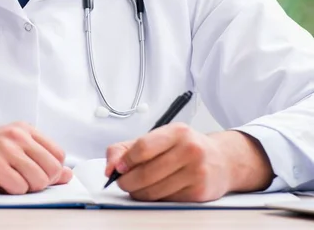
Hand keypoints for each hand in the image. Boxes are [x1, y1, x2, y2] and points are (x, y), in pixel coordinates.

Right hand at [0, 121, 72, 193]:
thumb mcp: (9, 152)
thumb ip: (38, 160)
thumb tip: (67, 174)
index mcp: (23, 129)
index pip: (58, 155)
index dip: (51, 172)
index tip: (35, 177)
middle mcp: (16, 134)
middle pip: (52, 169)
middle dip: (39, 184)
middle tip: (17, 183)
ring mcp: (5, 148)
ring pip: (38, 180)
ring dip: (23, 190)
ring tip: (5, 183)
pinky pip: (19, 189)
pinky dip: (9, 194)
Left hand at [105, 125, 273, 201]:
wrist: (221, 160)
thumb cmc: (185, 148)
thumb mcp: (159, 138)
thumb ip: (128, 148)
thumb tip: (110, 166)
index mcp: (177, 131)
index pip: (143, 147)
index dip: (125, 161)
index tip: (117, 168)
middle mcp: (189, 149)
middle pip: (147, 172)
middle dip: (127, 181)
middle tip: (122, 182)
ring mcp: (196, 171)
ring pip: (154, 190)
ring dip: (138, 192)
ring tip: (136, 188)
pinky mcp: (199, 192)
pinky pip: (167, 200)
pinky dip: (155, 199)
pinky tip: (155, 191)